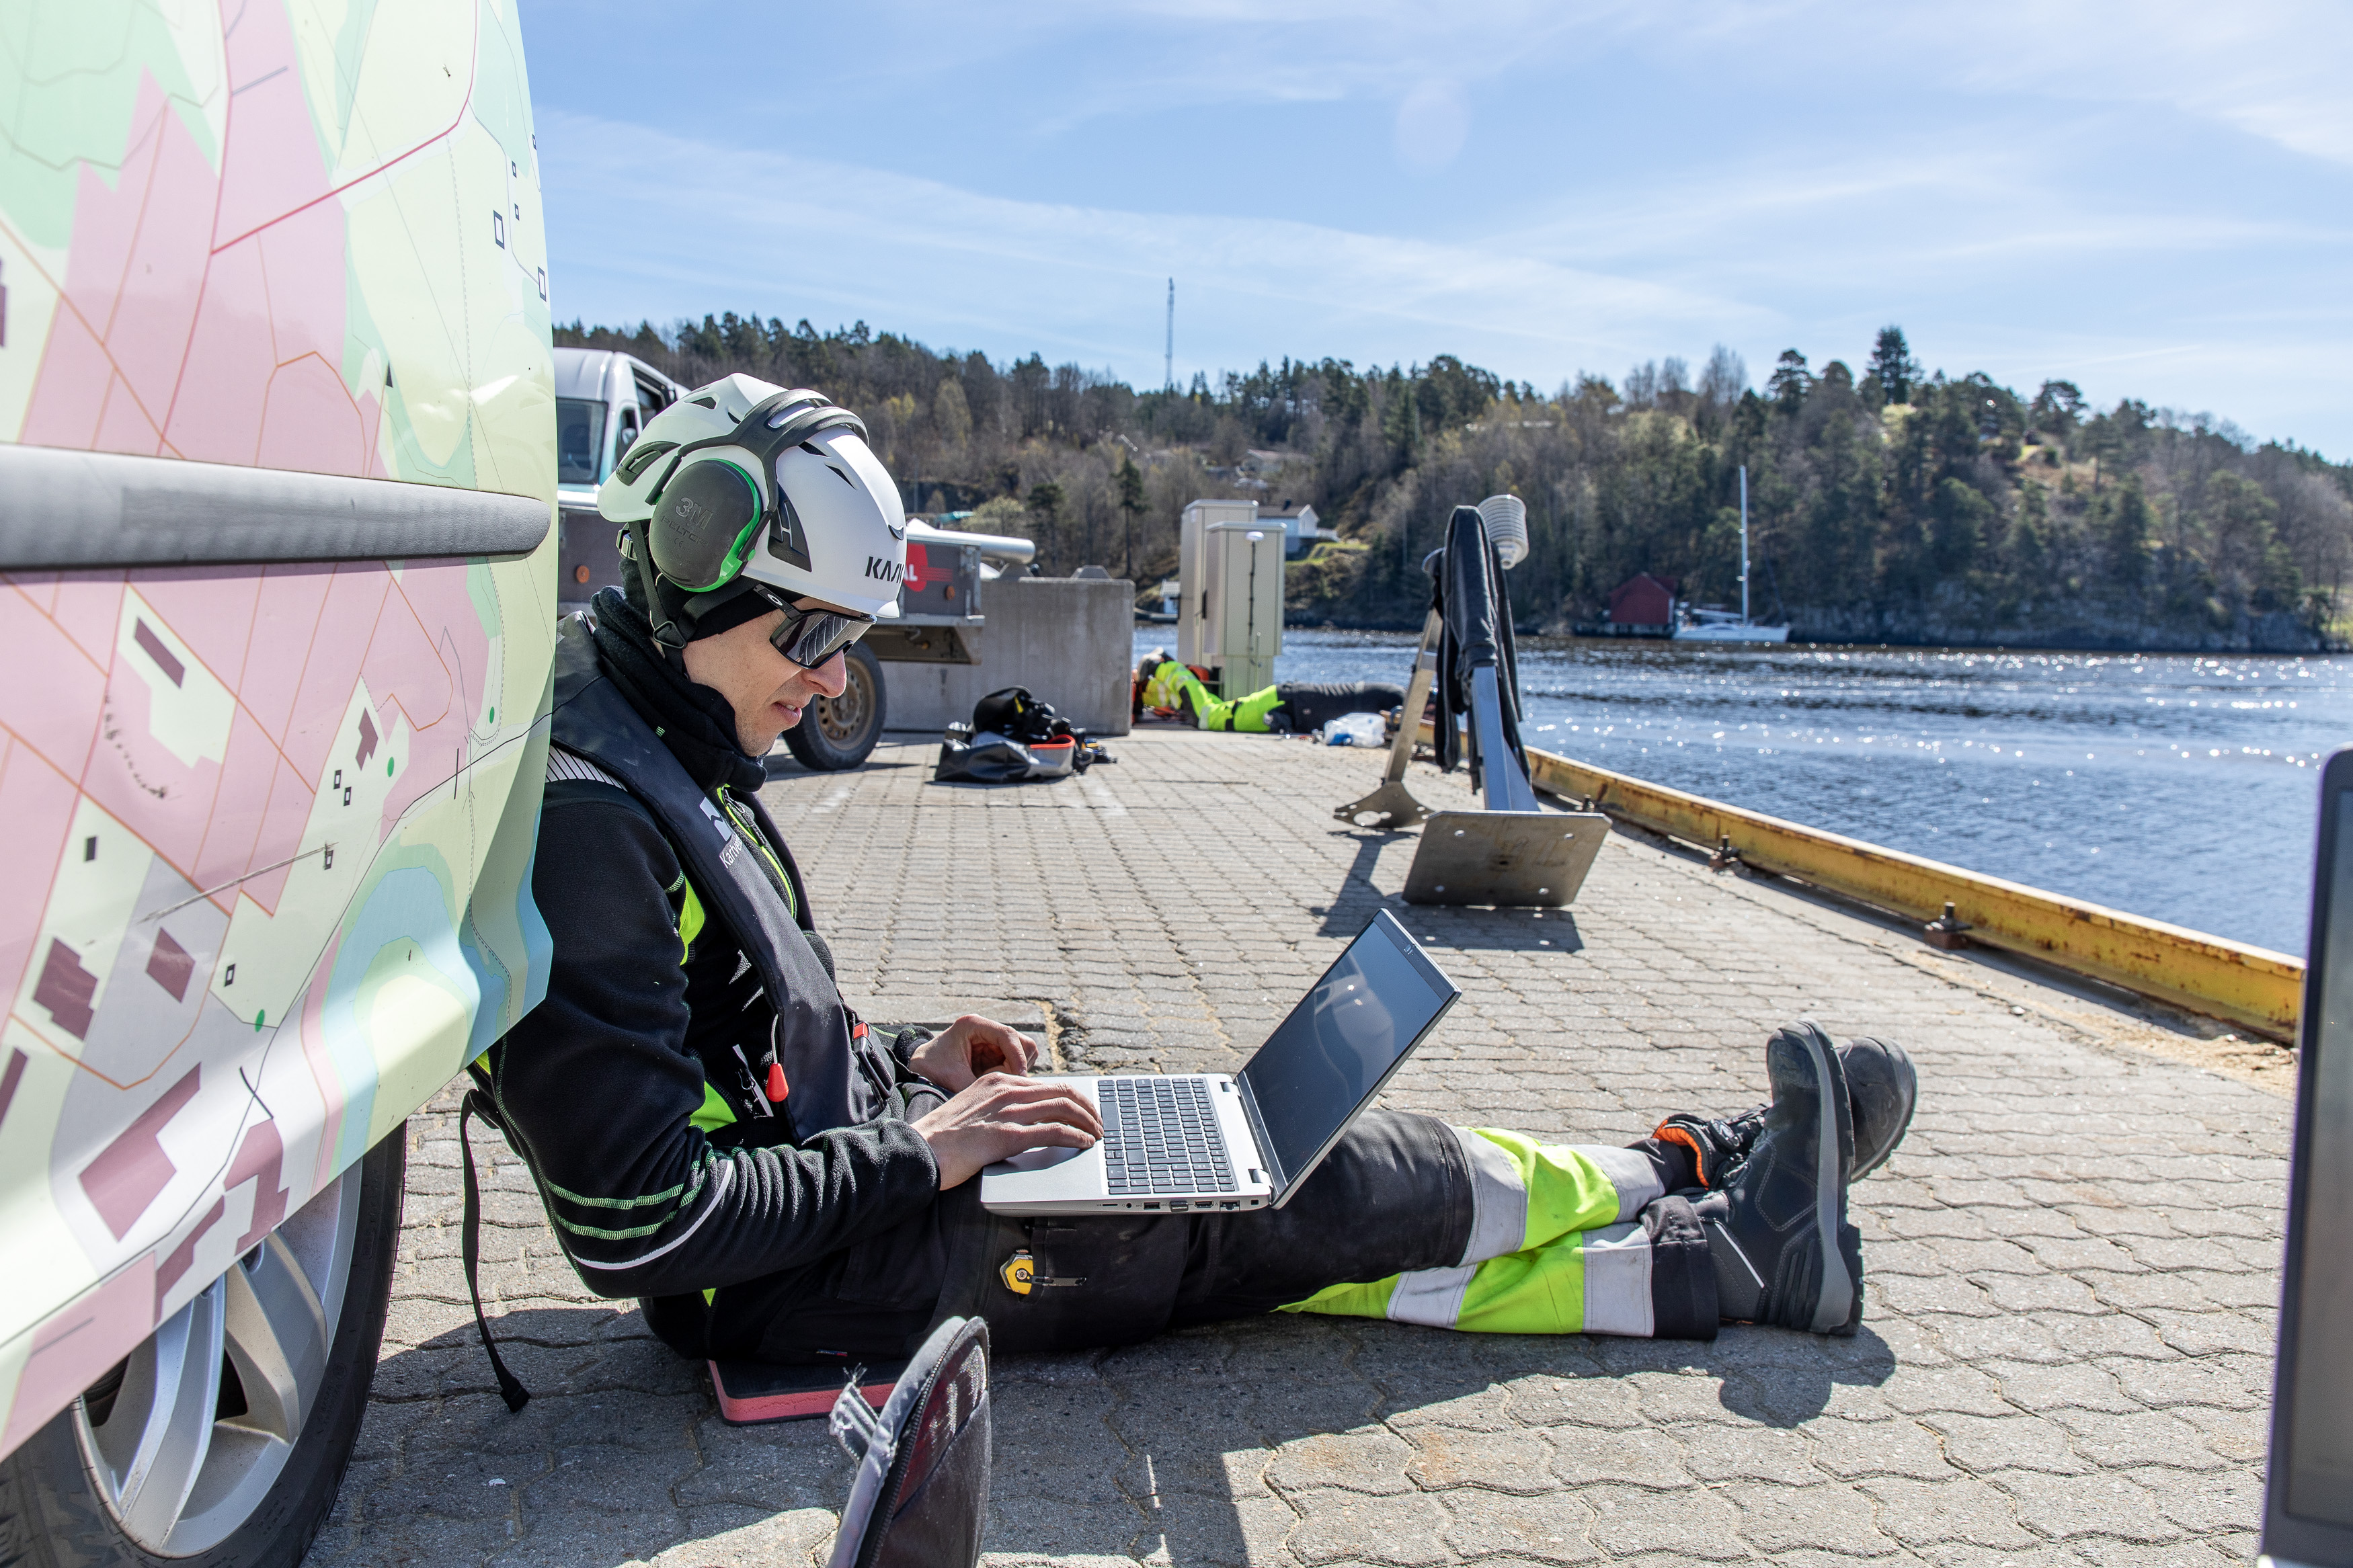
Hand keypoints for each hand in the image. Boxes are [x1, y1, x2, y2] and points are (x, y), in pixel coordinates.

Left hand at [907, 1014, 1040, 1092]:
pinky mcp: (995, 1053)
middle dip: (1020, 1064)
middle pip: (1022, 1042)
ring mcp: (992, 1041)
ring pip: (1024, 1052)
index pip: (1008, 1035)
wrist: (919, 1070)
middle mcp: (986, 1029)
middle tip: (1009, 1085)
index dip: (1017, 1057)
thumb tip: (1006, 1097)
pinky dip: (1013, 1074)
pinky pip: (1016, 1063)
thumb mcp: (953, 1079)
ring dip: (1017, 1070)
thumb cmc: (931, 1070)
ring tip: (998, 1085)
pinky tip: (997, 1084)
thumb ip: (980, 1086)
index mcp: (973, 1025)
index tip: (1019, 1078)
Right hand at [912, 1072, 1101, 1189]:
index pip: (1047, 1084)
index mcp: (997, 1081)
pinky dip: (1075, 1137)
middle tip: (1099, 1122)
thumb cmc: (942, 1137)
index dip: (1072, 1097)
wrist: (919, 1150)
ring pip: (1063, 1108)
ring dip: (1087, 1122)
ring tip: (1097, 1134)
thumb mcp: (972, 1109)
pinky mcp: (1007, 1135)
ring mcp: (1007, 1111)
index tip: (1084, 1110)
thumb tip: (1026, 1119)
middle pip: (1062, 1091)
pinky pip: (1053, 1132)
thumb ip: (998, 1107)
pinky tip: (1084, 1144)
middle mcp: (1005, 1090)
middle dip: (1087, 1107)